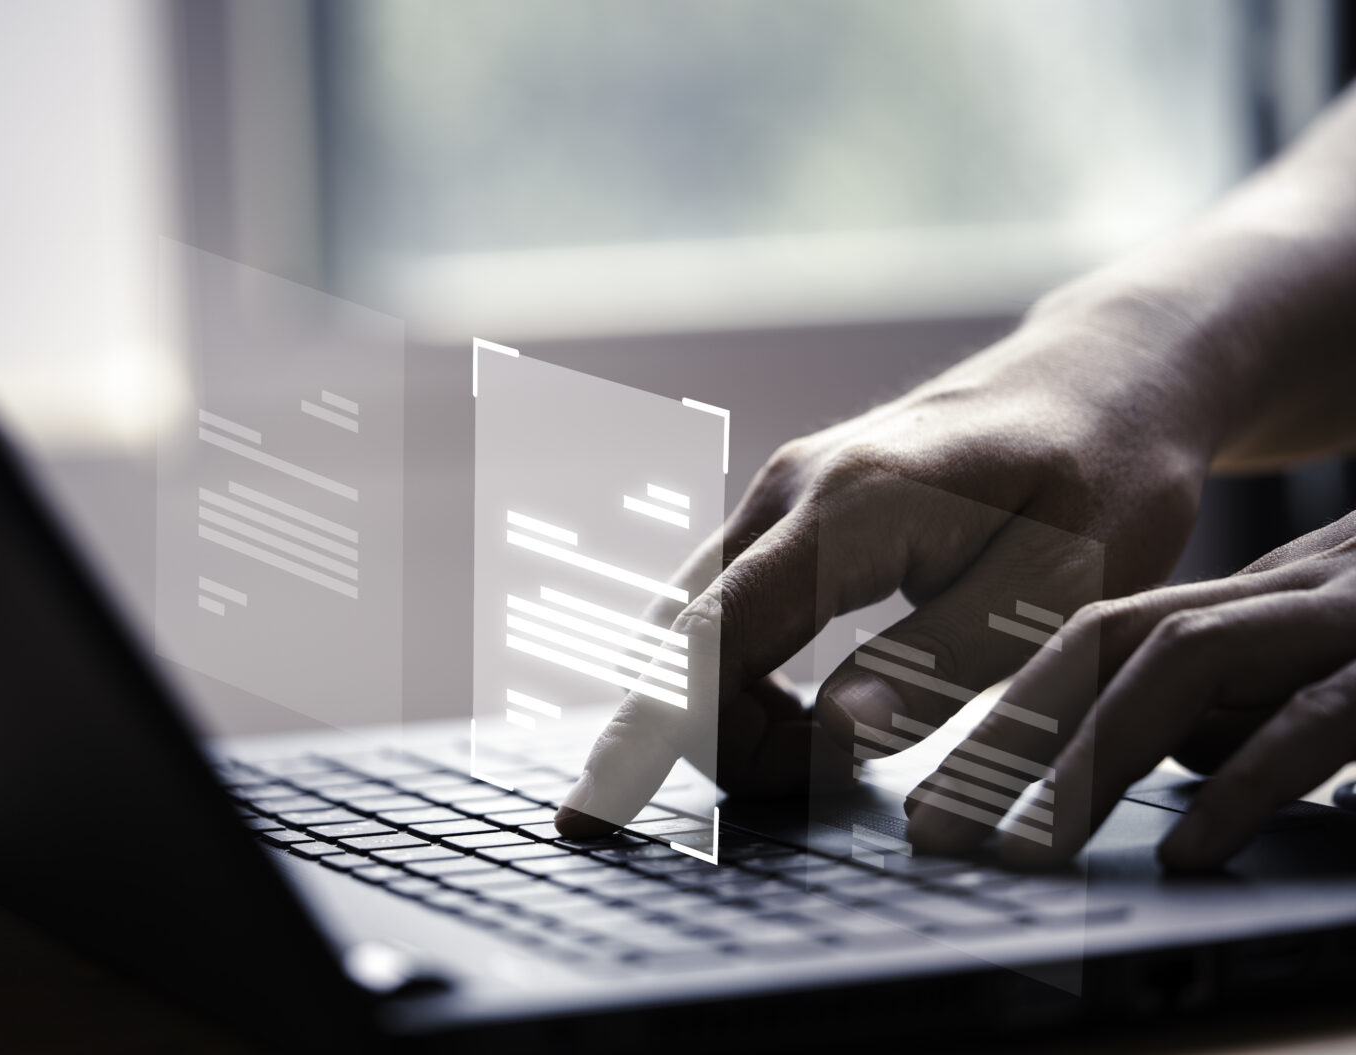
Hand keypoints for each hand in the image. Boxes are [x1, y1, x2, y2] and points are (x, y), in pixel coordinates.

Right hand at [555, 294, 1228, 836]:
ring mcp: (775, 494)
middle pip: (678, 639)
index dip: (649, 729)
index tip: (592, 811)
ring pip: (686, 626)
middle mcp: (786, 490)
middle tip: (824, 785)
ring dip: (722, 712)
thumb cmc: (1100, 480)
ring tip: (823, 755)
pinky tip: (799, 711)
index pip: (714, 637)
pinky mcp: (783, 512)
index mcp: (852, 509)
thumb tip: (835, 736)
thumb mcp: (1059, 588)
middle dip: (709, 738)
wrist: (1095, 380)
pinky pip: (716, 608)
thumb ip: (944, 661)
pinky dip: (731, 679)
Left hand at [905, 510, 1355, 870]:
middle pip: (1108, 640)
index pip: (1099, 636)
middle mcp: (1287, 589)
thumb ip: (1247, 696)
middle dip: (1006, 736)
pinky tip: (1186, 853)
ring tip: (1027, 851)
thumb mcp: (1331, 658)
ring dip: (1090, 755)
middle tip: (931, 831)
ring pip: (1183, 658)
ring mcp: (1346, 616)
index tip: (935, 796)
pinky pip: (1316, 714)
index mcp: (1257, 594)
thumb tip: (1176, 753)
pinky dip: (1246, 783)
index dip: (1007, 712)